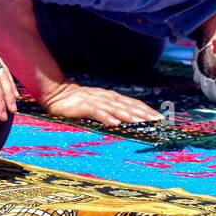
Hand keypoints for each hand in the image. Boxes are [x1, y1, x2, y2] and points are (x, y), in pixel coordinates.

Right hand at [39, 81, 162, 126]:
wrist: (56, 92)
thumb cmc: (78, 101)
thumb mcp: (98, 104)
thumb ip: (111, 110)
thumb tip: (127, 119)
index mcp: (112, 97)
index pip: (133, 103)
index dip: (146, 110)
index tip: (160, 117)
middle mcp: (107, 98)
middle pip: (128, 105)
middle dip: (143, 113)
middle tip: (157, 121)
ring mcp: (95, 101)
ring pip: (116, 108)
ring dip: (129, 115)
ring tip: (142, 122)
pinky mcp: (83, 106)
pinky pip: (97, 112)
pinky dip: (107, 117)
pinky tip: (115, 123)